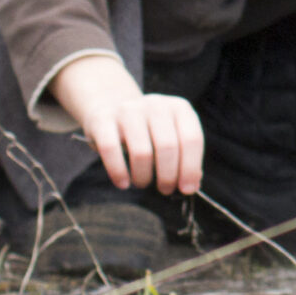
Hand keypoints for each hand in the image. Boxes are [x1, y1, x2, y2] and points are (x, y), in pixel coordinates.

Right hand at [51, 54, 204, 195]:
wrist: (111, 105)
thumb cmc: (147, 128)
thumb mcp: (170, 133)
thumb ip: (183, 156)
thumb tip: (192, 185)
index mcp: (179, 108)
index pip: (192, 139)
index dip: (191, 168)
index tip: (187, 189)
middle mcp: (156, 105)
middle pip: (168, 147)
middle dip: (168, 176)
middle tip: (165, 189)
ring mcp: (129, 110)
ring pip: (142, 152)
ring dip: (144, 176)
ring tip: (143, 183)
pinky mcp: (103, 120)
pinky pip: (111, 150)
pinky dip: (118, 172)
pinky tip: (123, 183)